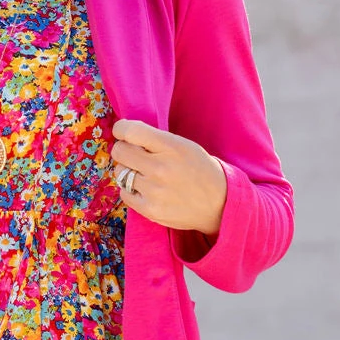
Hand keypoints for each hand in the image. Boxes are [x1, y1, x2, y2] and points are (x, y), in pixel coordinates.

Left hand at [109, 119, 227, 235]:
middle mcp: (160, 168)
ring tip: (143, 174)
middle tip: (133, 155)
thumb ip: (156, 140)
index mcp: (171, 147)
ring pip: (120, 173)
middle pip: (120, 152)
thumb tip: (124, 135)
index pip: (131, 131)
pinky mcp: (150, 210)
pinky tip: (145, 189)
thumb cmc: (199, 170)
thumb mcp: (184, 146)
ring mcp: (154, 190)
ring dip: (127, 171)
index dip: (121, 129)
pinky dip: (130, 190)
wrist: (219, 203)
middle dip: (123, 150)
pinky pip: (124, 193)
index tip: (122, 132)